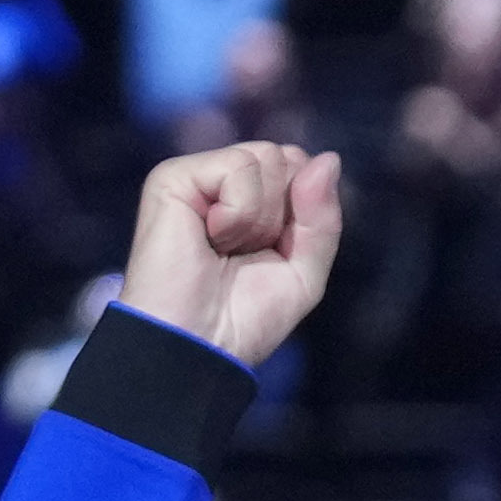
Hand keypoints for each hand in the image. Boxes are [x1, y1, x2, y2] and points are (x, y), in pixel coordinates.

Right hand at [121, 144, 346, 370]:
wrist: (200, 343)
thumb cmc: (246, 317)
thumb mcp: (305, 270)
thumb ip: (322, 215)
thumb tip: (329, 159)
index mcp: (250, 199)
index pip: (302, 168)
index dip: (306, 213)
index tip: (274, 253)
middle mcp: (221, 181)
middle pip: (287, 158)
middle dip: (284, 215)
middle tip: (244, 253)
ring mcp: (195, 176)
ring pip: (267, 157)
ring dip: (260, 218)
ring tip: (224, 248)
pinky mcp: (172, 176)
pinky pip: (238, 166)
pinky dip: (239, 212)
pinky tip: (210, 238)